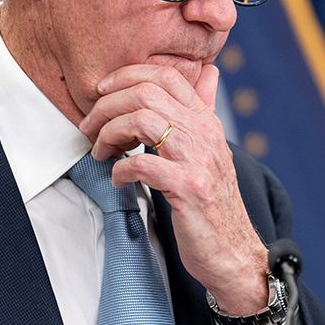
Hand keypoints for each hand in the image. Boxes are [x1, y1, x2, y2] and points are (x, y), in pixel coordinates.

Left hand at [78, 63, 272, 324]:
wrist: (235, 254)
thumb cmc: (213, 203)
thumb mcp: (211, 149)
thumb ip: (205, 109)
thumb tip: (209, 71)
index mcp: (207, 121)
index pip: (167, 75)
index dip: (127, 76)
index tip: (102, 93)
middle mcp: (206, 133)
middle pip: (146, 93)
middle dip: (107, 106)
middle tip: (89, 127)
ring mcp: (199, 160)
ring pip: (142, 121)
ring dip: (109, 134)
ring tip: (100, 152)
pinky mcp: (190, 188)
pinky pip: (143, 165)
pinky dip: (121, 170)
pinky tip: (118, 179)